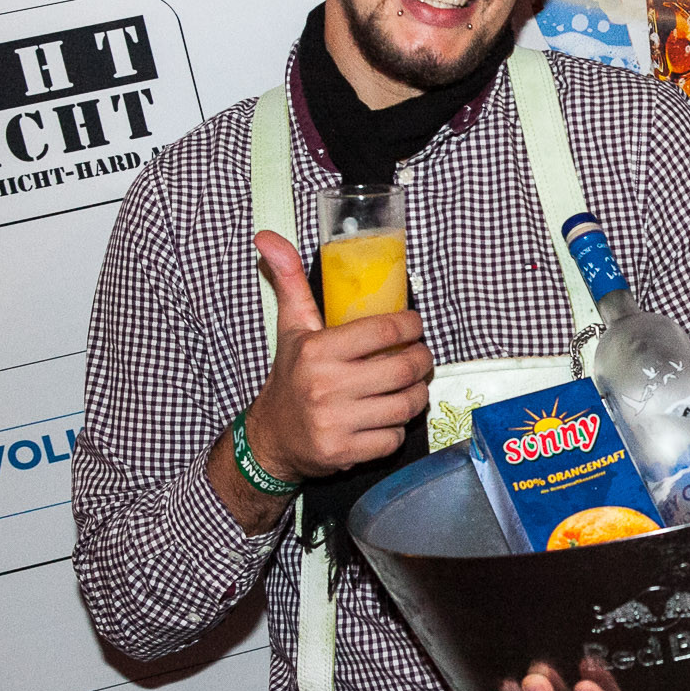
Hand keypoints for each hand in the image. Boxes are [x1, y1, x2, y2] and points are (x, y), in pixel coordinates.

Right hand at [243, 231, 433, 479]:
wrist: (271, 438)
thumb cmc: (291, 377)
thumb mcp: (291, 327)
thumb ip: (289, 281)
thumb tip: (267, 237)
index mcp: (317, 351)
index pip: (385, 331)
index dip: (411, 326)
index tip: (414, 325)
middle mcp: (325, 387)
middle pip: (403, 369)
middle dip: (422, 361)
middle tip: (420, 356)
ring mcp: (335, 423)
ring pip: (405, 405)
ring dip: (417, 394)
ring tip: (411, 385)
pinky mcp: (343, 453)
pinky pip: (394, 438)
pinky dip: (398, 428)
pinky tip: (388, 416)